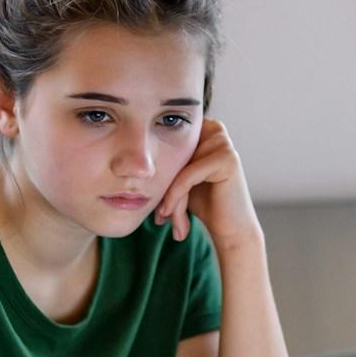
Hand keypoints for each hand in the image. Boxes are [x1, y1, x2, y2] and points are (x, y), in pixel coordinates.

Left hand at [154, 118, 261, 249]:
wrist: (231, 228)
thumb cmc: (205, 203)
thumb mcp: (178, 177)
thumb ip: (164, 160)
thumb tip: (124, 155)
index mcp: (202, 127)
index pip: (165, 144)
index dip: (156, 174)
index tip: (151, 205)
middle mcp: (214, 129)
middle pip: (172, 156)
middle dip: (163, 189)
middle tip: (159, 218)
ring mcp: (222, 142)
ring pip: (177, 168)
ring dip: (169, 197)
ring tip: (166, 219)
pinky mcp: (226, 158)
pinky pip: (186, 176)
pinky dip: (175, 197)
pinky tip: (170, 214)